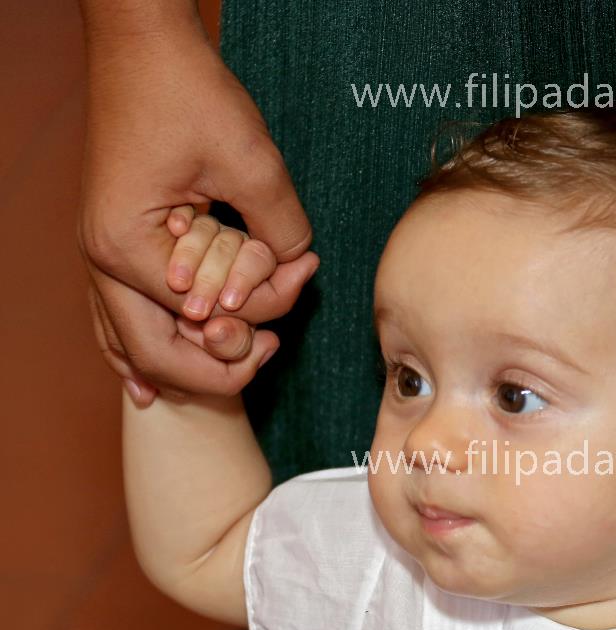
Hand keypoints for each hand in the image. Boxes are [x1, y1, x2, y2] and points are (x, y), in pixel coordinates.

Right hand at [78, 13, 317, 404]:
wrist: (143, 46)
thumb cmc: (188, 95)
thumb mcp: (254, 165)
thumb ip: (281, 231)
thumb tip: (297, 270)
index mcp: (128, 249)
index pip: (203, 321)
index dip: (263, 312)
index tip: (302, 278)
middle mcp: (102, 260)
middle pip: (154, 354)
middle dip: (217, 365)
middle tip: (269, 352)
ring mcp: (100, 252)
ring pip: (126, 341)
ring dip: (179, 362)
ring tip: (233, 368)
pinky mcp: (113, 238)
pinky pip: (117, 314)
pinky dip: (144, 344)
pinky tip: (151, 383)